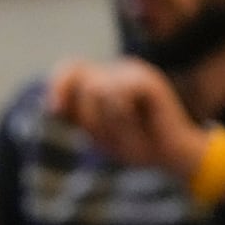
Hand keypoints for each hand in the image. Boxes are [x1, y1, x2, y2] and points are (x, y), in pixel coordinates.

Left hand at [48, 58, 210, 178]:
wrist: (173, 156)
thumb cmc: (136, 144)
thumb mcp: (98, 132)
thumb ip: (78, 114)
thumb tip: (51, 106)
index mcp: (102, 81)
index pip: (70, 68)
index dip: (58, 87)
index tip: (56, 111)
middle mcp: (116, 71)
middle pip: (79, 82)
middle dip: (86, 116)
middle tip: (107, 137)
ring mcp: (133, 72)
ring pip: (95, 90)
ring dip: (105, 122)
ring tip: (127, 132)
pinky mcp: (148, 79)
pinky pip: (117, 95)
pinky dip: (121, 117)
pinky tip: (140, 123)